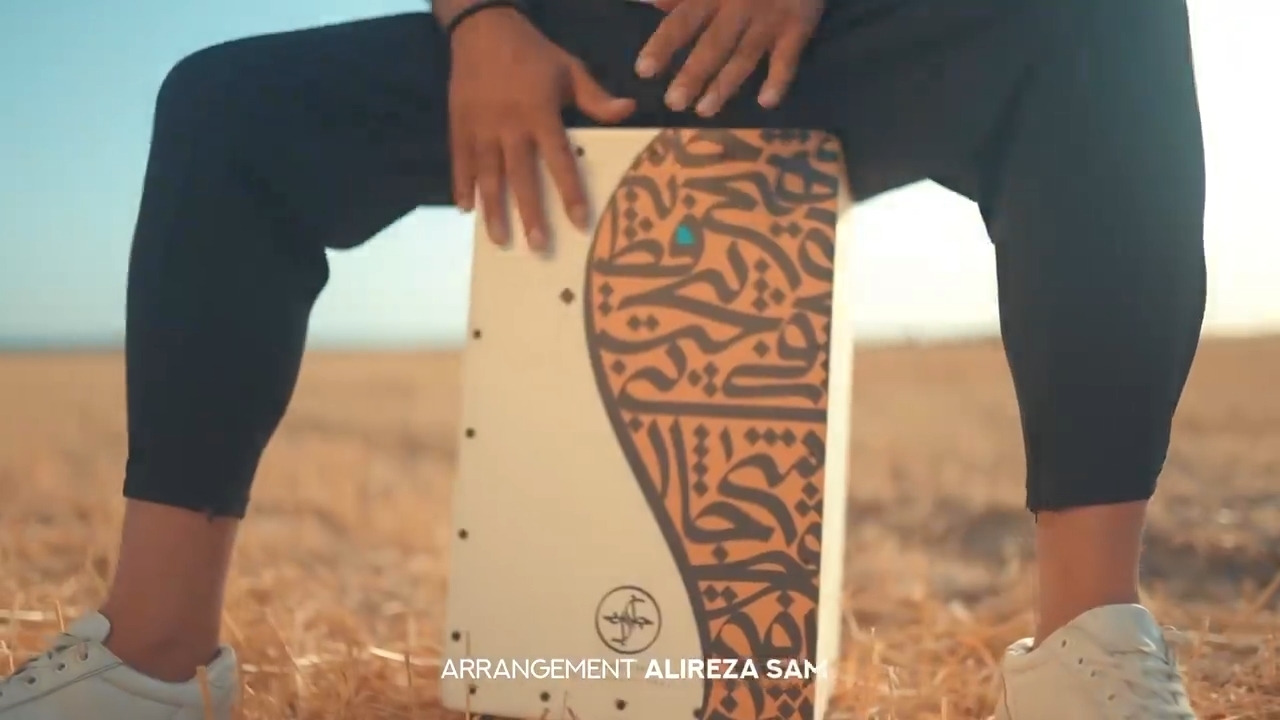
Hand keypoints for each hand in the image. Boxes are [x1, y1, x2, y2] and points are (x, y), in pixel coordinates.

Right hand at [449, 9, 635, 250]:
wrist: (483, 28)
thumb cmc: (532, 52)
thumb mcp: (569, 69)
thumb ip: (596, 97)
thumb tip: (629, 110)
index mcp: (540, 113)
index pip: (559, 160)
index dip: (571, 192)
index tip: (579, 222)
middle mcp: (509, 125)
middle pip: (521, 176)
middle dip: (530, 213)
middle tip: (537, 246)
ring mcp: (481, 127)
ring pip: (488, 175)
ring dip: (493, 209)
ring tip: (500, 239)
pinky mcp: (459, 125)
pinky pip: (460, 160)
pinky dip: (461, 184)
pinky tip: (465, 209)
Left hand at [635, 0, 822, 116]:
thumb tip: (651, 4)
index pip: (682, 21)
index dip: (663, 45)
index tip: (643, 71)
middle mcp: (738, 7)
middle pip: (712, 45)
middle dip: (692, 74)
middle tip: (674, 102)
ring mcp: (769, 18)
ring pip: (744, 56)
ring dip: (725, 85)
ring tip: (705, 111)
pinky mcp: (798, 25)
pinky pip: (788, 56)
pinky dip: (779, 79)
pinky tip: (766, 102)